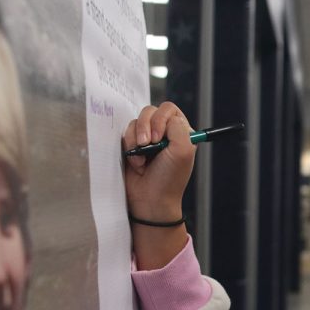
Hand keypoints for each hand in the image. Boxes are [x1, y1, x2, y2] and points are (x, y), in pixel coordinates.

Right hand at [122, 102, 195, 221]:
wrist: (150, 199)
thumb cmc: (169, 179)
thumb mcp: (182, 151)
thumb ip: (178, 128)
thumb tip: (167, 117)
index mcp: (181, 133)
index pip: (170, 110)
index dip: (162, 119)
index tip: (159, 137)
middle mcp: (165, 134)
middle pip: (151, 111)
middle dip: (146, 126)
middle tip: (147, 144)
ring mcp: (148, 138)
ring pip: (136, 121)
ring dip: (137, 139)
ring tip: (142, 158)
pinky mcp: (133, 145)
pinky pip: (126, 133)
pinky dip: (129, 146)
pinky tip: (137, 163)